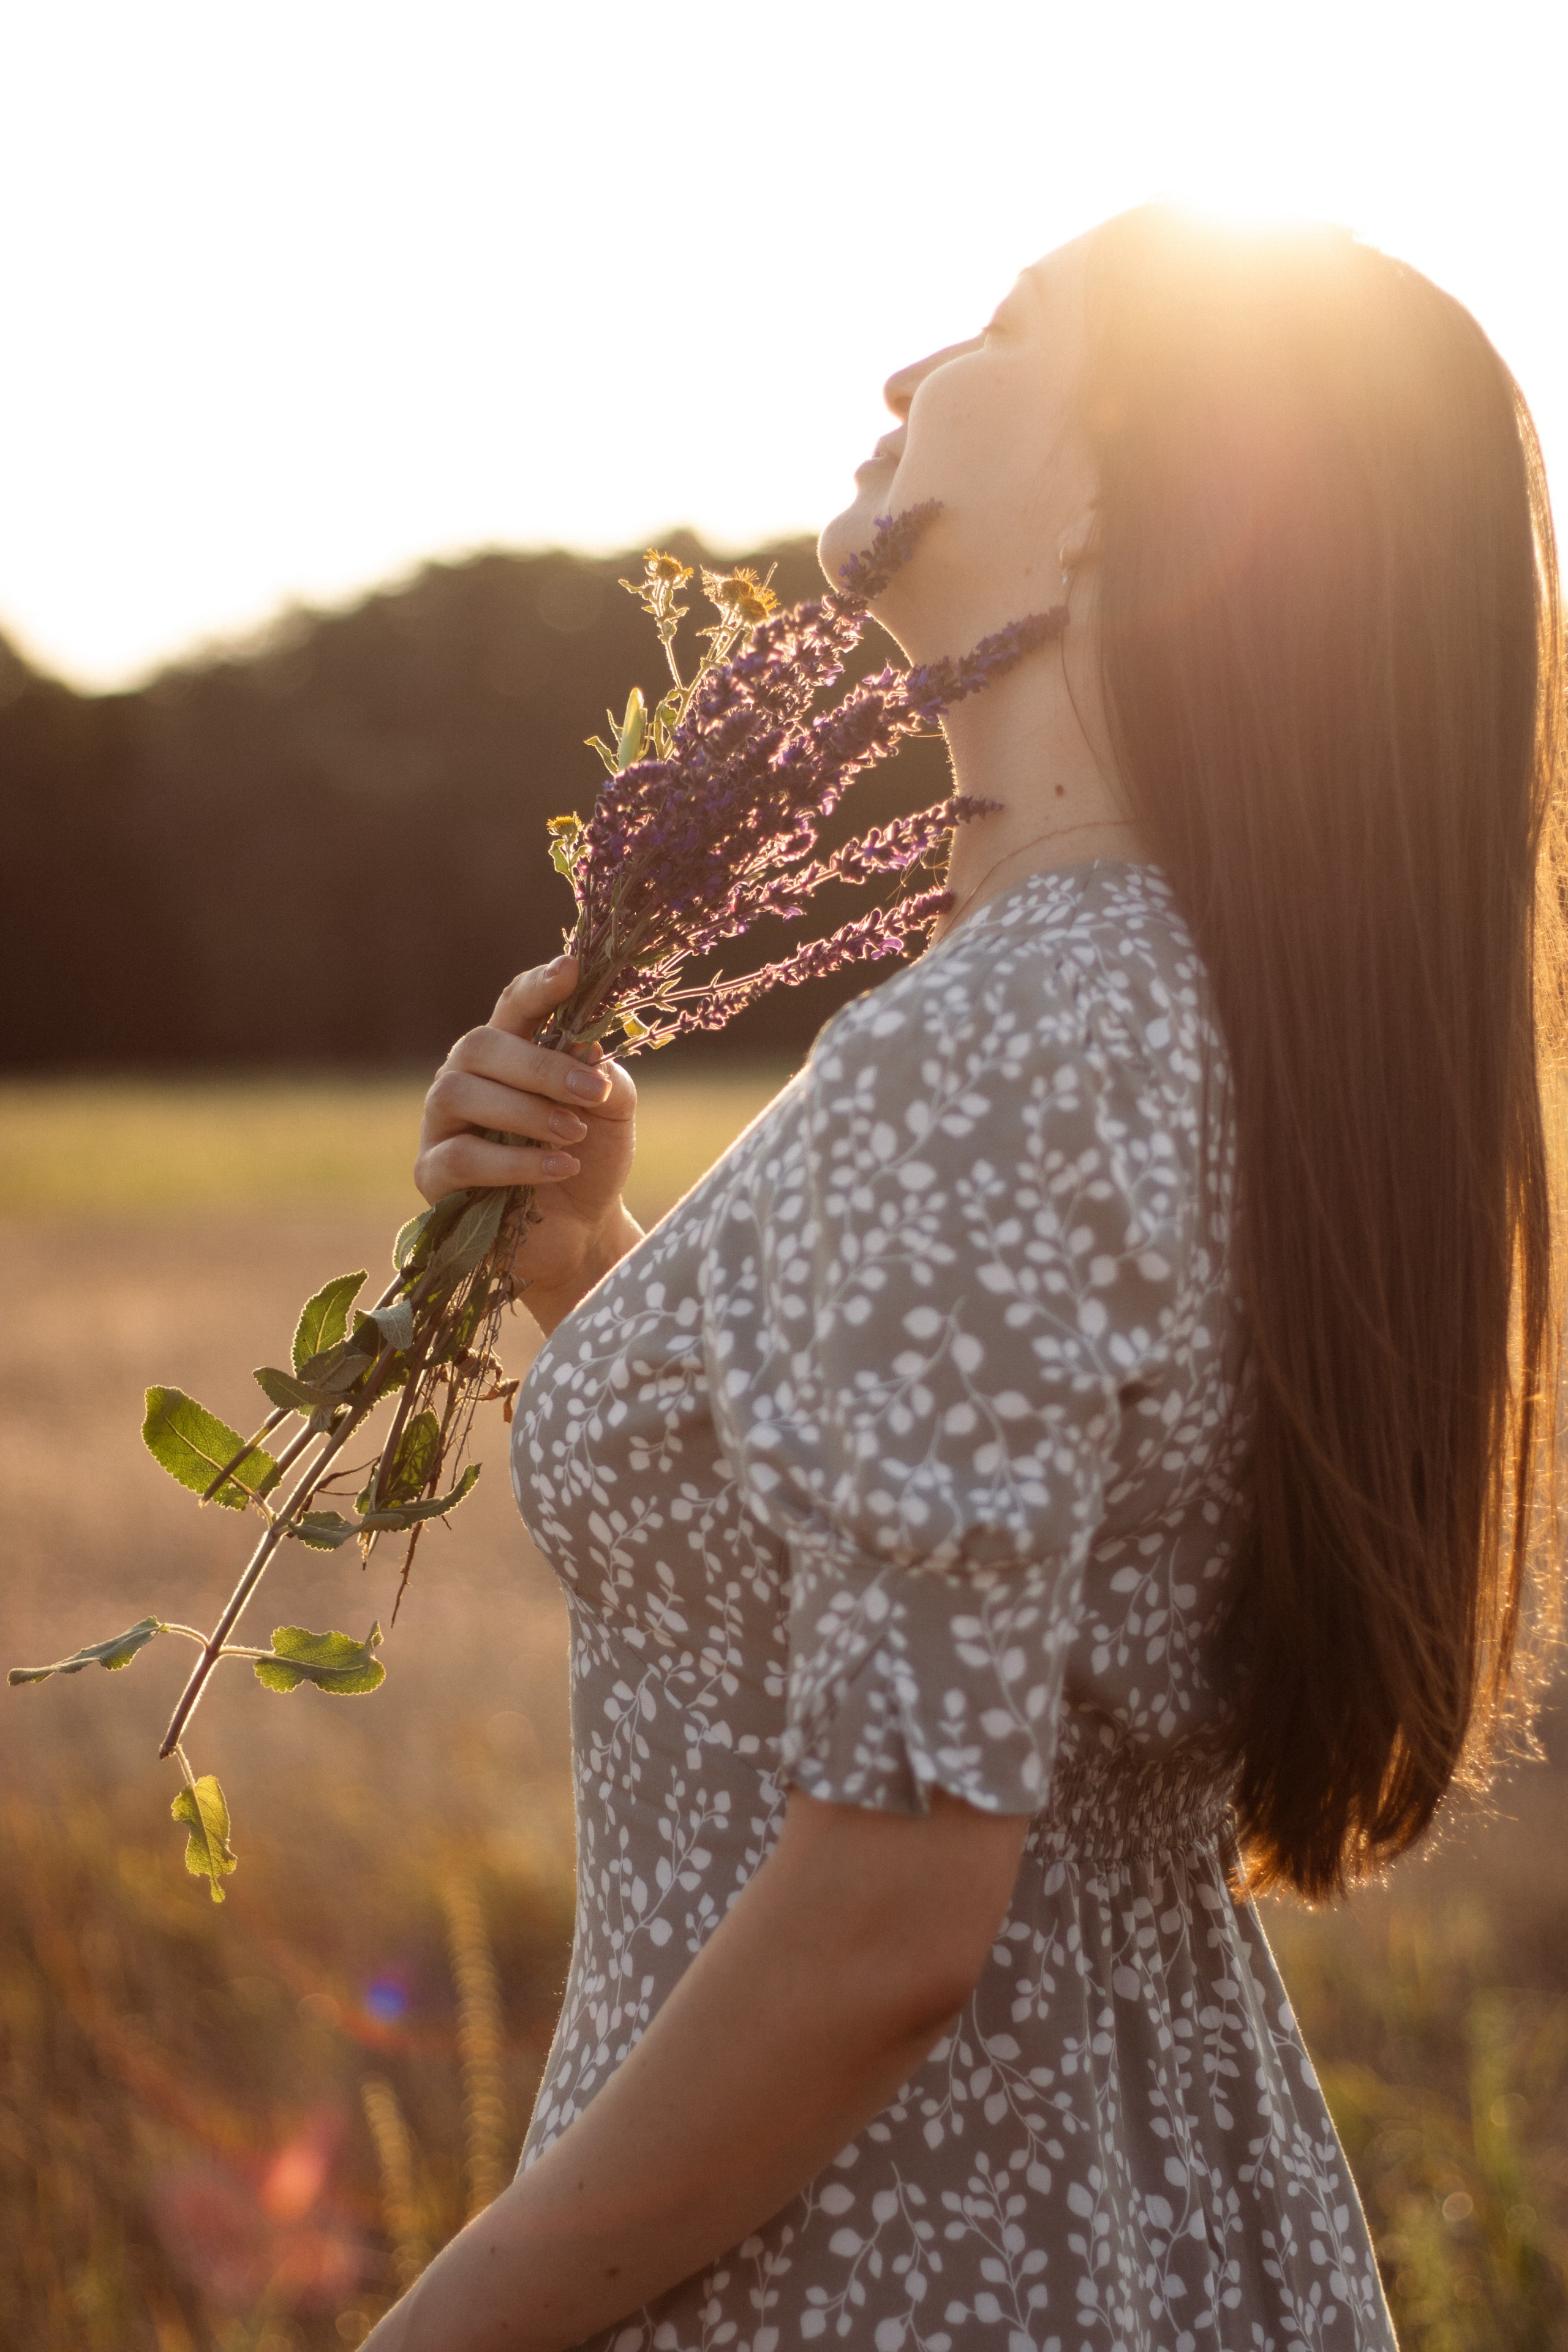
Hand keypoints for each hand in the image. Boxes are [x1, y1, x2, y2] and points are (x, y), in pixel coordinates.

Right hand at [414, 954, 641, 1320]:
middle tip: (594, 1092)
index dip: (538, 986)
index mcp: (509, 1052)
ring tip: (574, 1135)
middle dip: (540, 1066)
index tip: (571, 969)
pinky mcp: (432, 1175)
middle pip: (481, 1044)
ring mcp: (442, 1124)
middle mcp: (466, 1077)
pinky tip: (559, 1168)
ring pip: (461, 1093)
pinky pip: (460, 1156)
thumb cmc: (592, 1158)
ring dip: (526, 1112)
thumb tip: (587, 1047)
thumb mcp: (612, 1110)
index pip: (514, 1005)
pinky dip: (513, 1161)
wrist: (583, 1233)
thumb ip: (602, 1074)